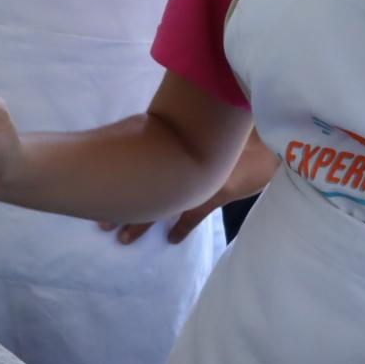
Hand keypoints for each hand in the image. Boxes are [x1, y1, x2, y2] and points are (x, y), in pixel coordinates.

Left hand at [103, 127, 277, 244]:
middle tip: (101, 223)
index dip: (117, 180)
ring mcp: (195, 182)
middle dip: (121, 208)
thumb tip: (155, 135)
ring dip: (141, 222)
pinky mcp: (215, 194)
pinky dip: (181, 228)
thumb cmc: (232, 124)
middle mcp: (178, 166)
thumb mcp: (198, 127)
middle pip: (141, 190)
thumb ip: (177, 134)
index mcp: (171, 147)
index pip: (136, 167)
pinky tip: (171, 239)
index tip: (98, 192)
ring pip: (160, 206)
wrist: (266, 130)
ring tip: (122, 237)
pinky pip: (192, 217)